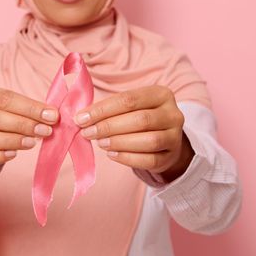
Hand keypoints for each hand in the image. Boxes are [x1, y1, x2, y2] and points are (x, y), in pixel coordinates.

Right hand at [0, 84, 59, 178]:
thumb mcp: (9, 109)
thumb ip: (28, 110)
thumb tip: (53, 115)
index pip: (4, 98)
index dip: (29, 107)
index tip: (52, 116)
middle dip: (23, 124)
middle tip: (44, 131)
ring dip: (12, 141)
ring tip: (32, 143)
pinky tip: (13, 155)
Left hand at [73, 85, 193, 180]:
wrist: (165, 139)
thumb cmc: (140, 119)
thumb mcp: (130, 107)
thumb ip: (109, 109)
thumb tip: (81, 117)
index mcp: (161, 94)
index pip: (129, 99)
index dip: (103, 109)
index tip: (81, 118)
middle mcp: (172, 114)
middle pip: (140, 120)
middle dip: (109, 127)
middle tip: (88, 133)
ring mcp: (175, 137)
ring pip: (149, 141)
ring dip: (119, 142)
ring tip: (100, 143)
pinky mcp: (171, 156)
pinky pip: (150, 160)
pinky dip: (128, 158)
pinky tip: (112, 154)